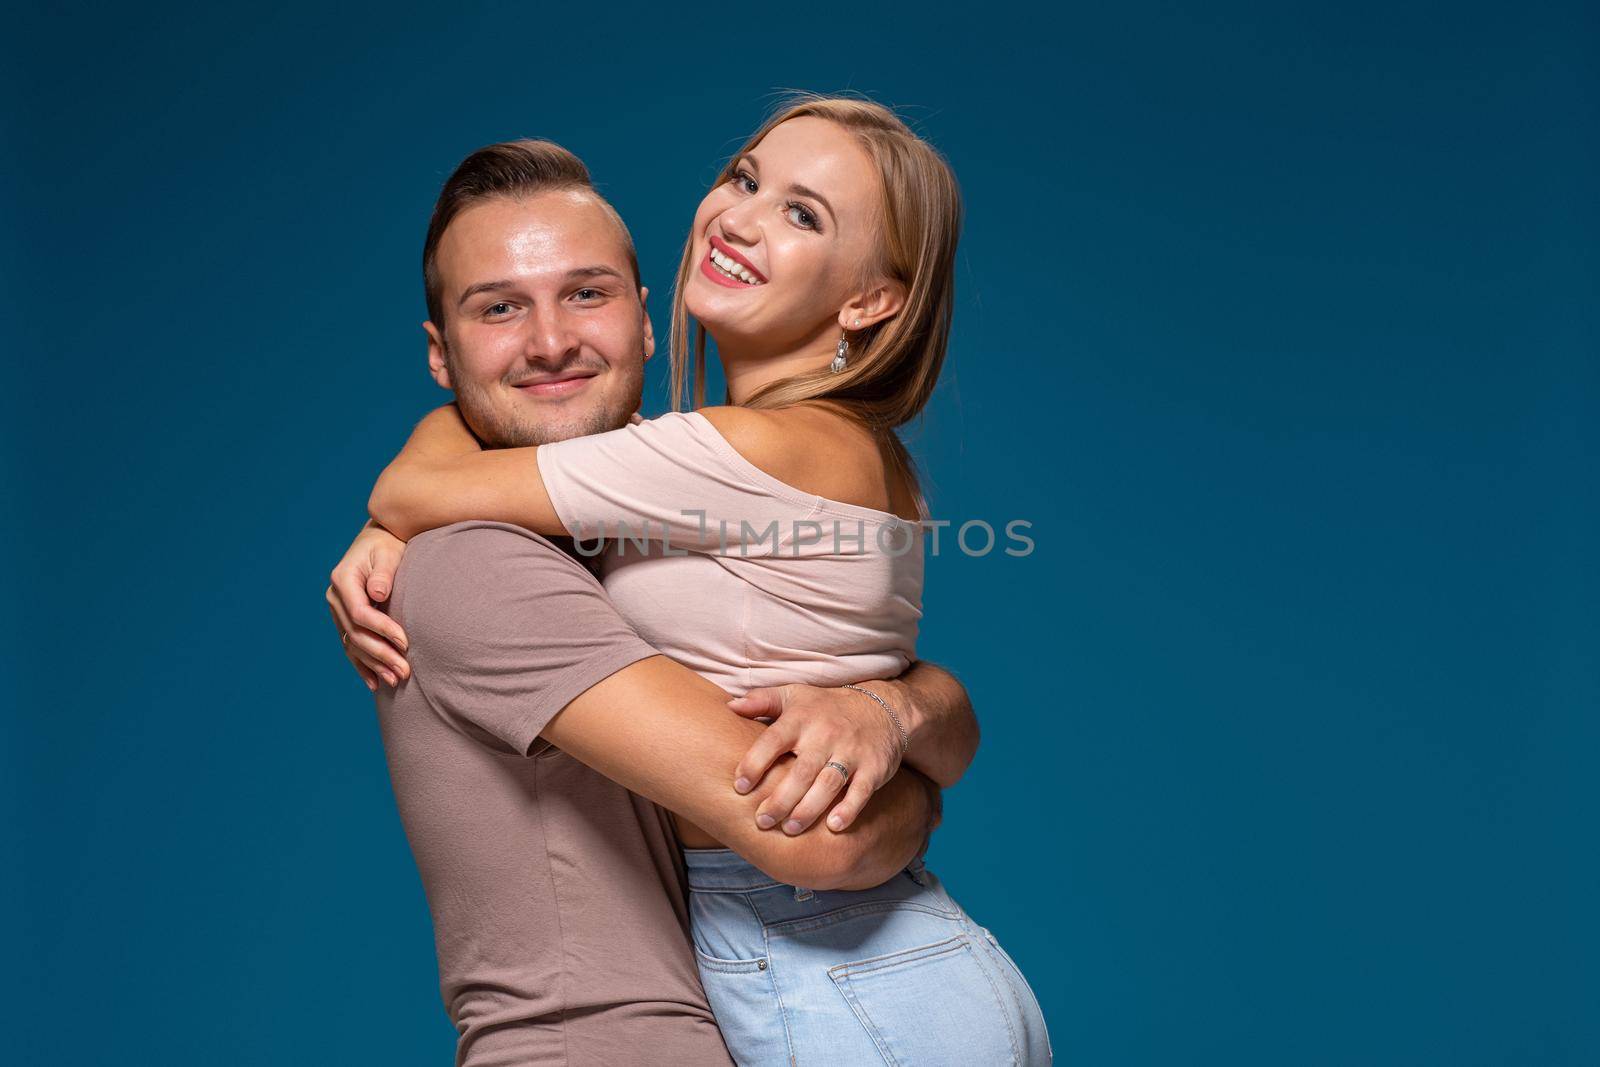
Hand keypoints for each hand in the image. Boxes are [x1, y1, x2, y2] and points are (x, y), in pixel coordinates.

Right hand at [326, 524, 409, 689]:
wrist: (381, 540)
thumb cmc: (389, 543)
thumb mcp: (388, 553)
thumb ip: (384, 573)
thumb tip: (378, 593)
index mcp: (343, 580)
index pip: (360, 613)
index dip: (382, 630)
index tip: (406, 642)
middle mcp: (335, 597)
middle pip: (356, 634)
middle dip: (381, 654)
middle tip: (405, 670)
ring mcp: (338, 610)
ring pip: (353, 644)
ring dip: (374, 665)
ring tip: (396, 681)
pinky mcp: (346, 619)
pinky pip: (351, 646)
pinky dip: (363, 665)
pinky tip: (375, 683)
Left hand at [727, 682, 905, 834]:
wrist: (882, 707)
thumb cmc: (826, 707)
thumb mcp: (794, 695)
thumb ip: (761, 701)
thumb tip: (729, 707)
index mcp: (801, 718)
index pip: (773, 740)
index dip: (755, 763)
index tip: (739, 786)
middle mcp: (825, 735)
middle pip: (800, 771)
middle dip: (780, 799)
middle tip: (761, 821)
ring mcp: (851, 752)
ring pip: (828, 784)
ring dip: (808, 810)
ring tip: (789, 829)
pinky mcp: (874, 767)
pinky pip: (861, 791)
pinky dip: (848, 809)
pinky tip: (833, 826)